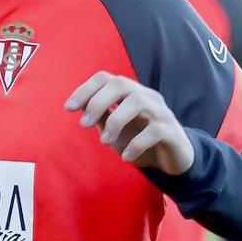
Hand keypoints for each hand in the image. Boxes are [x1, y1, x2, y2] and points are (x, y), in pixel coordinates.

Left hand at [65, 72, 194, 175]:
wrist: (170, 162)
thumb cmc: (137, 141)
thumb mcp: (113, 128)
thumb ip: (99, 115)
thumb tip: (77, 104)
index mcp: (130, 93)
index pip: (105, 78)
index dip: (85, 89)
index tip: (68, 108)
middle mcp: (146, 96)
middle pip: (121, 83)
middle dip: (97, 102)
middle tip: (83, 125)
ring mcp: (162, 112)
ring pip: (138, 102)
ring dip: (115, 121)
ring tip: (104, 142)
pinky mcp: (173, 132)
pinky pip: (155, 130)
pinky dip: (137, 144)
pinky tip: (126, 157)